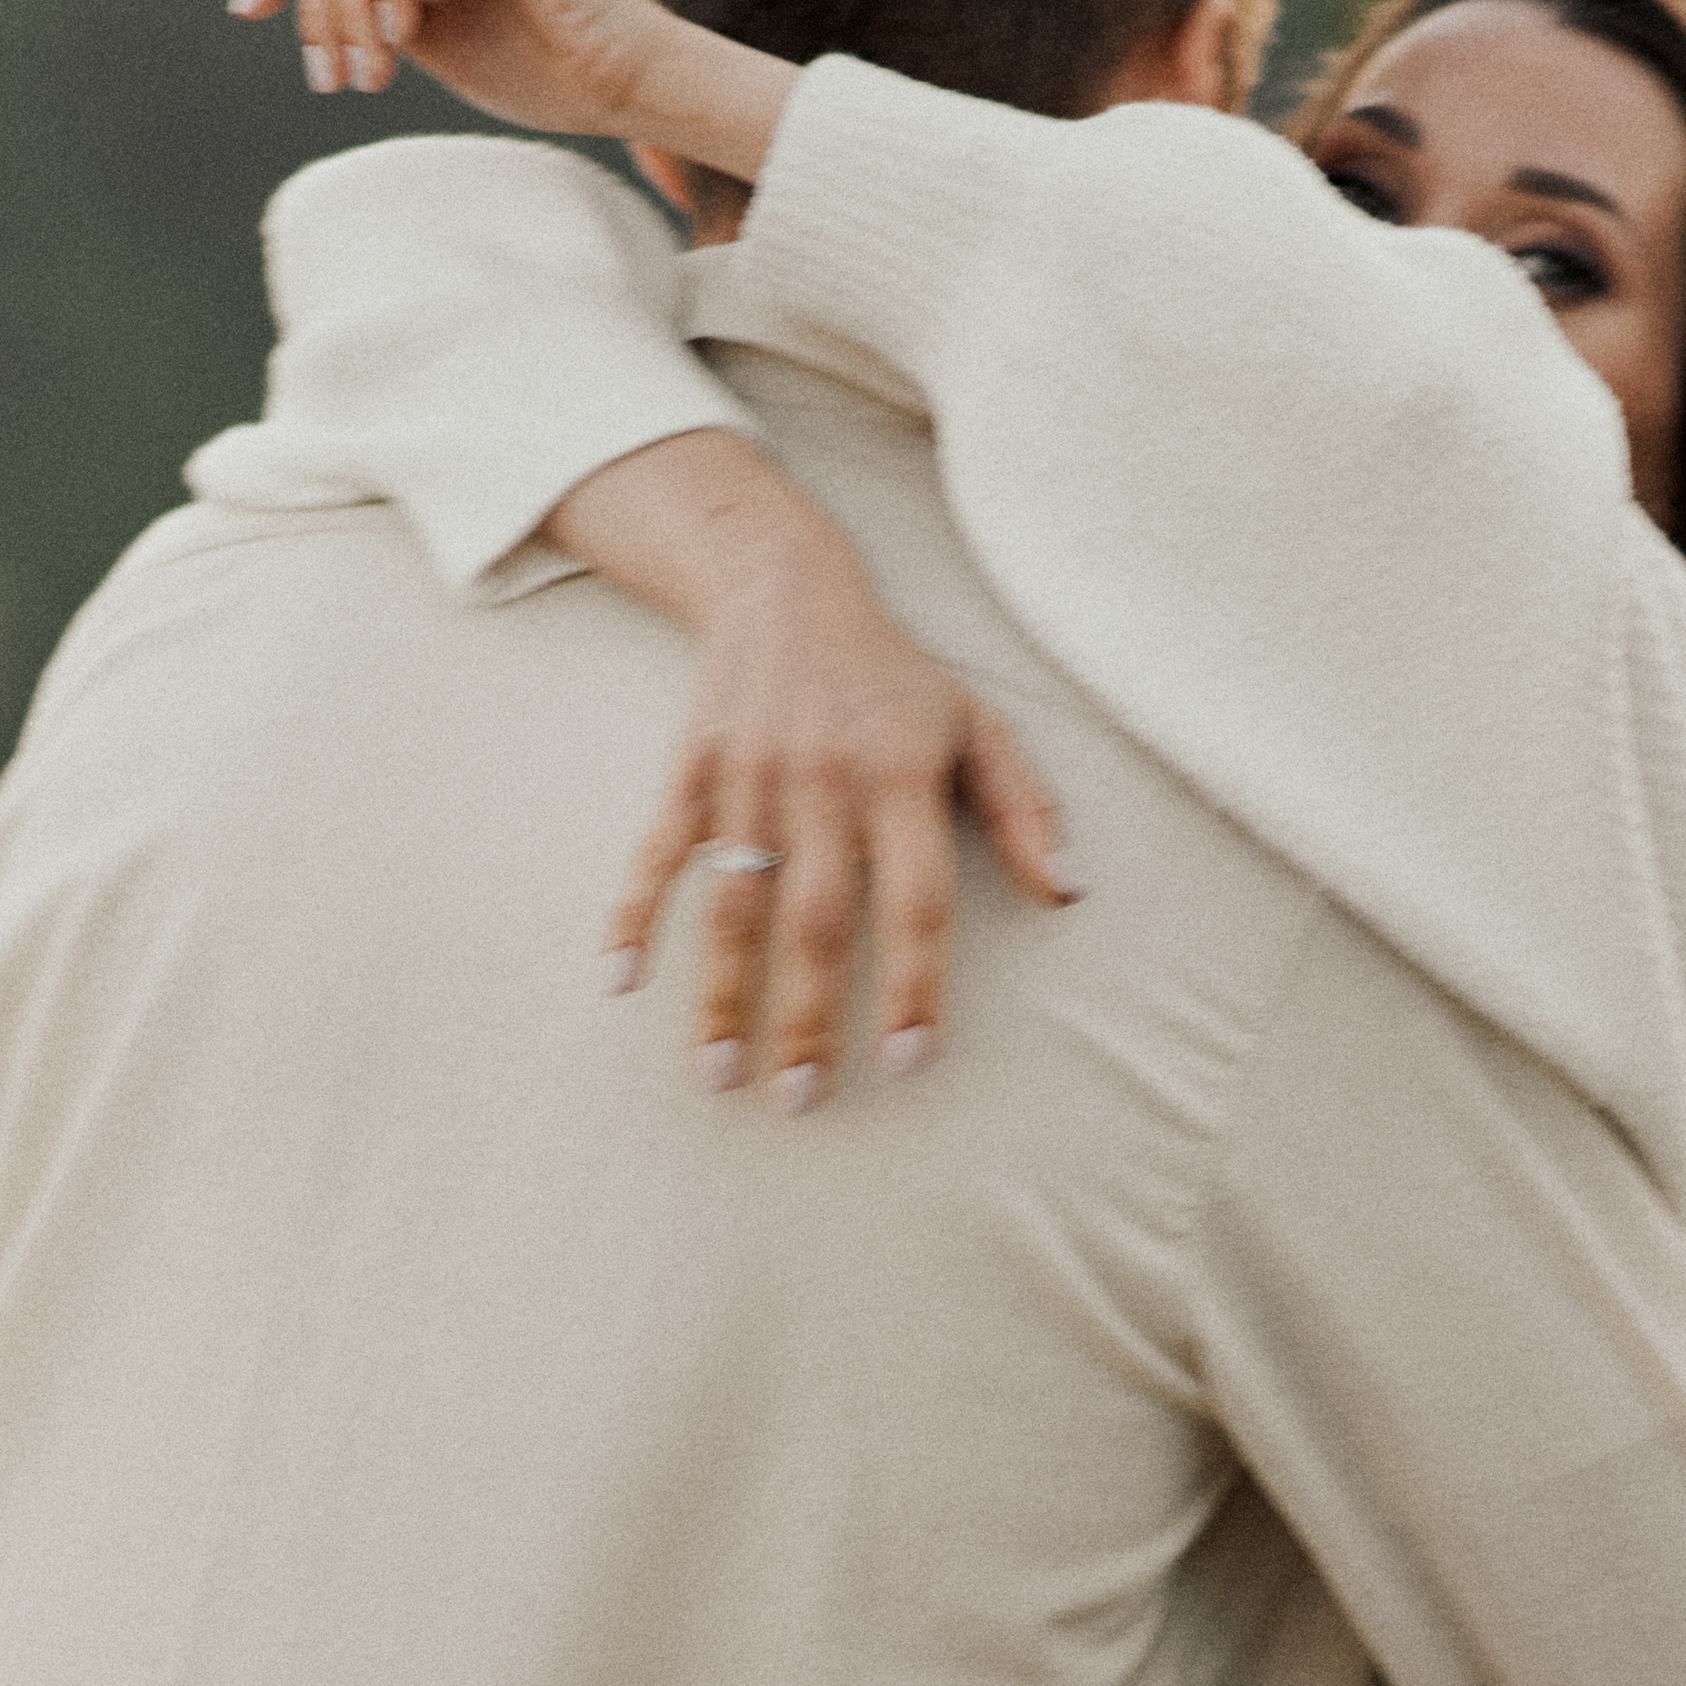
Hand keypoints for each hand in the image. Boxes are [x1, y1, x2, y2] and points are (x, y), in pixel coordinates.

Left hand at [227, 0, 661, 135]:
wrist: (625, 89)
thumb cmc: (545, 74)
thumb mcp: (435, 39)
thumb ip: (376, 9)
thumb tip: (313, 4)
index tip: (248, 11)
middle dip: (313, 2)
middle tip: (334, 79)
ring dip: (346, 8)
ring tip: (372, 76)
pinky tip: (403, 38)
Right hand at [555, 440, 1077, 1102]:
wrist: (785, 584)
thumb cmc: (896, 677)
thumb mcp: (979, 725)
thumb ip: (1025, 810)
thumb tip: (1067, 895)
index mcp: (905, 776)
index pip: (917, 900)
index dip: (915, 984)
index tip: (906, 1060)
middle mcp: (826, 780)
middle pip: (816, 919)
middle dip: (807, 1017)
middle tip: (800, 1101)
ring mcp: (751, 775)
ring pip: (733, 901)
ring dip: (722, 994)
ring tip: (718, 1074)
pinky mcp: (692, 767)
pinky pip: (660, 850)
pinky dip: (634, 914)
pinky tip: (618, 982)